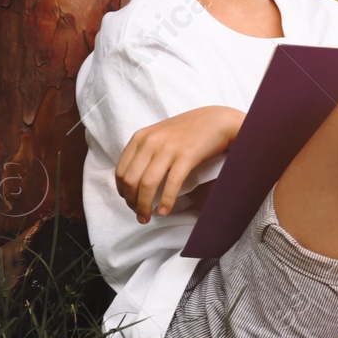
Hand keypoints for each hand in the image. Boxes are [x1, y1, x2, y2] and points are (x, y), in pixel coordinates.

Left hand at [116, 105, 244, 222]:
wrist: (217, 120)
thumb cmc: (189, 130)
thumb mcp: (159, 135)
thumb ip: (145, 151)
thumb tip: (134, 181)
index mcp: (140, 137)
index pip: (121, 171)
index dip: (123, 192)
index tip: (130, 202)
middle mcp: (150, 142)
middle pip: (131, 180)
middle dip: (132, 203)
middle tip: (139, 214)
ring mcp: (168, 148)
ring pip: (147, 185)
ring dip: (144, 206)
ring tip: (147, 217)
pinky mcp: (186, 156)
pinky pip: (171, 184)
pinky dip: (166, 201)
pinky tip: (165, 211)